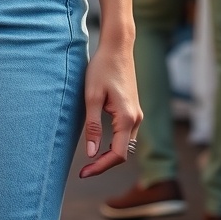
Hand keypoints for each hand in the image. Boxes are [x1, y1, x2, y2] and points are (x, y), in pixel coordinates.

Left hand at [79, 42, 141, 177]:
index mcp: (127, 118)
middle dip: (104, 164)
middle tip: (84, 170)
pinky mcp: (133, 109)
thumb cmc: (102, 68)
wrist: (117, 47)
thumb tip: (91, 154)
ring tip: (90, 160)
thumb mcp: (91, 96)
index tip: (83, 173)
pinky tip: (100, 144)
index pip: (117, 154)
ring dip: (110, 155)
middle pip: (123, 153)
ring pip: (126, 144)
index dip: (100, 167)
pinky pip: (126, 134)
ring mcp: (137, 114)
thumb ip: (92, 126)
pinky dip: (114, 144)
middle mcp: (136, 118)